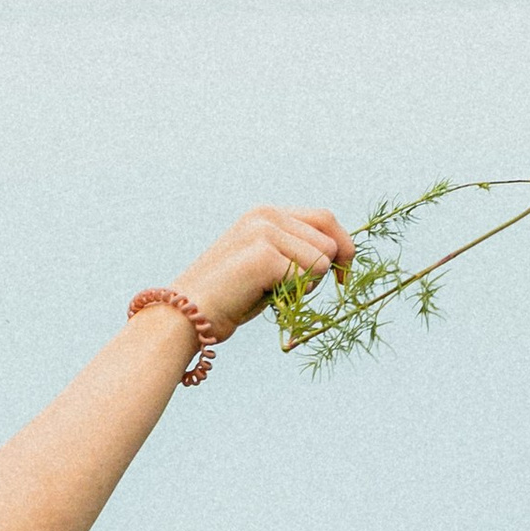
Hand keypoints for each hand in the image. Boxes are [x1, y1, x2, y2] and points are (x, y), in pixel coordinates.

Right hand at [165, 204, 354, 343]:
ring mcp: (264, 231)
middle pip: (329, 241)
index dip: (343, 248)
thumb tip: (337, 255)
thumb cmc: (228, 299)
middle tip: (288, 292)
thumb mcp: (265, 266)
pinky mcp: (263, 255)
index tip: (343, 277)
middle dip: (321, 274)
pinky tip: (262, 298)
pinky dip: (292, 297)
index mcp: (266, 214)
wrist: (186, 316)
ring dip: (305, 287)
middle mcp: (266, 215)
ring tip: (270, 294)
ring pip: (322, 261)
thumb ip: (294, 252)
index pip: (326, 219)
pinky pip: (307, 278)